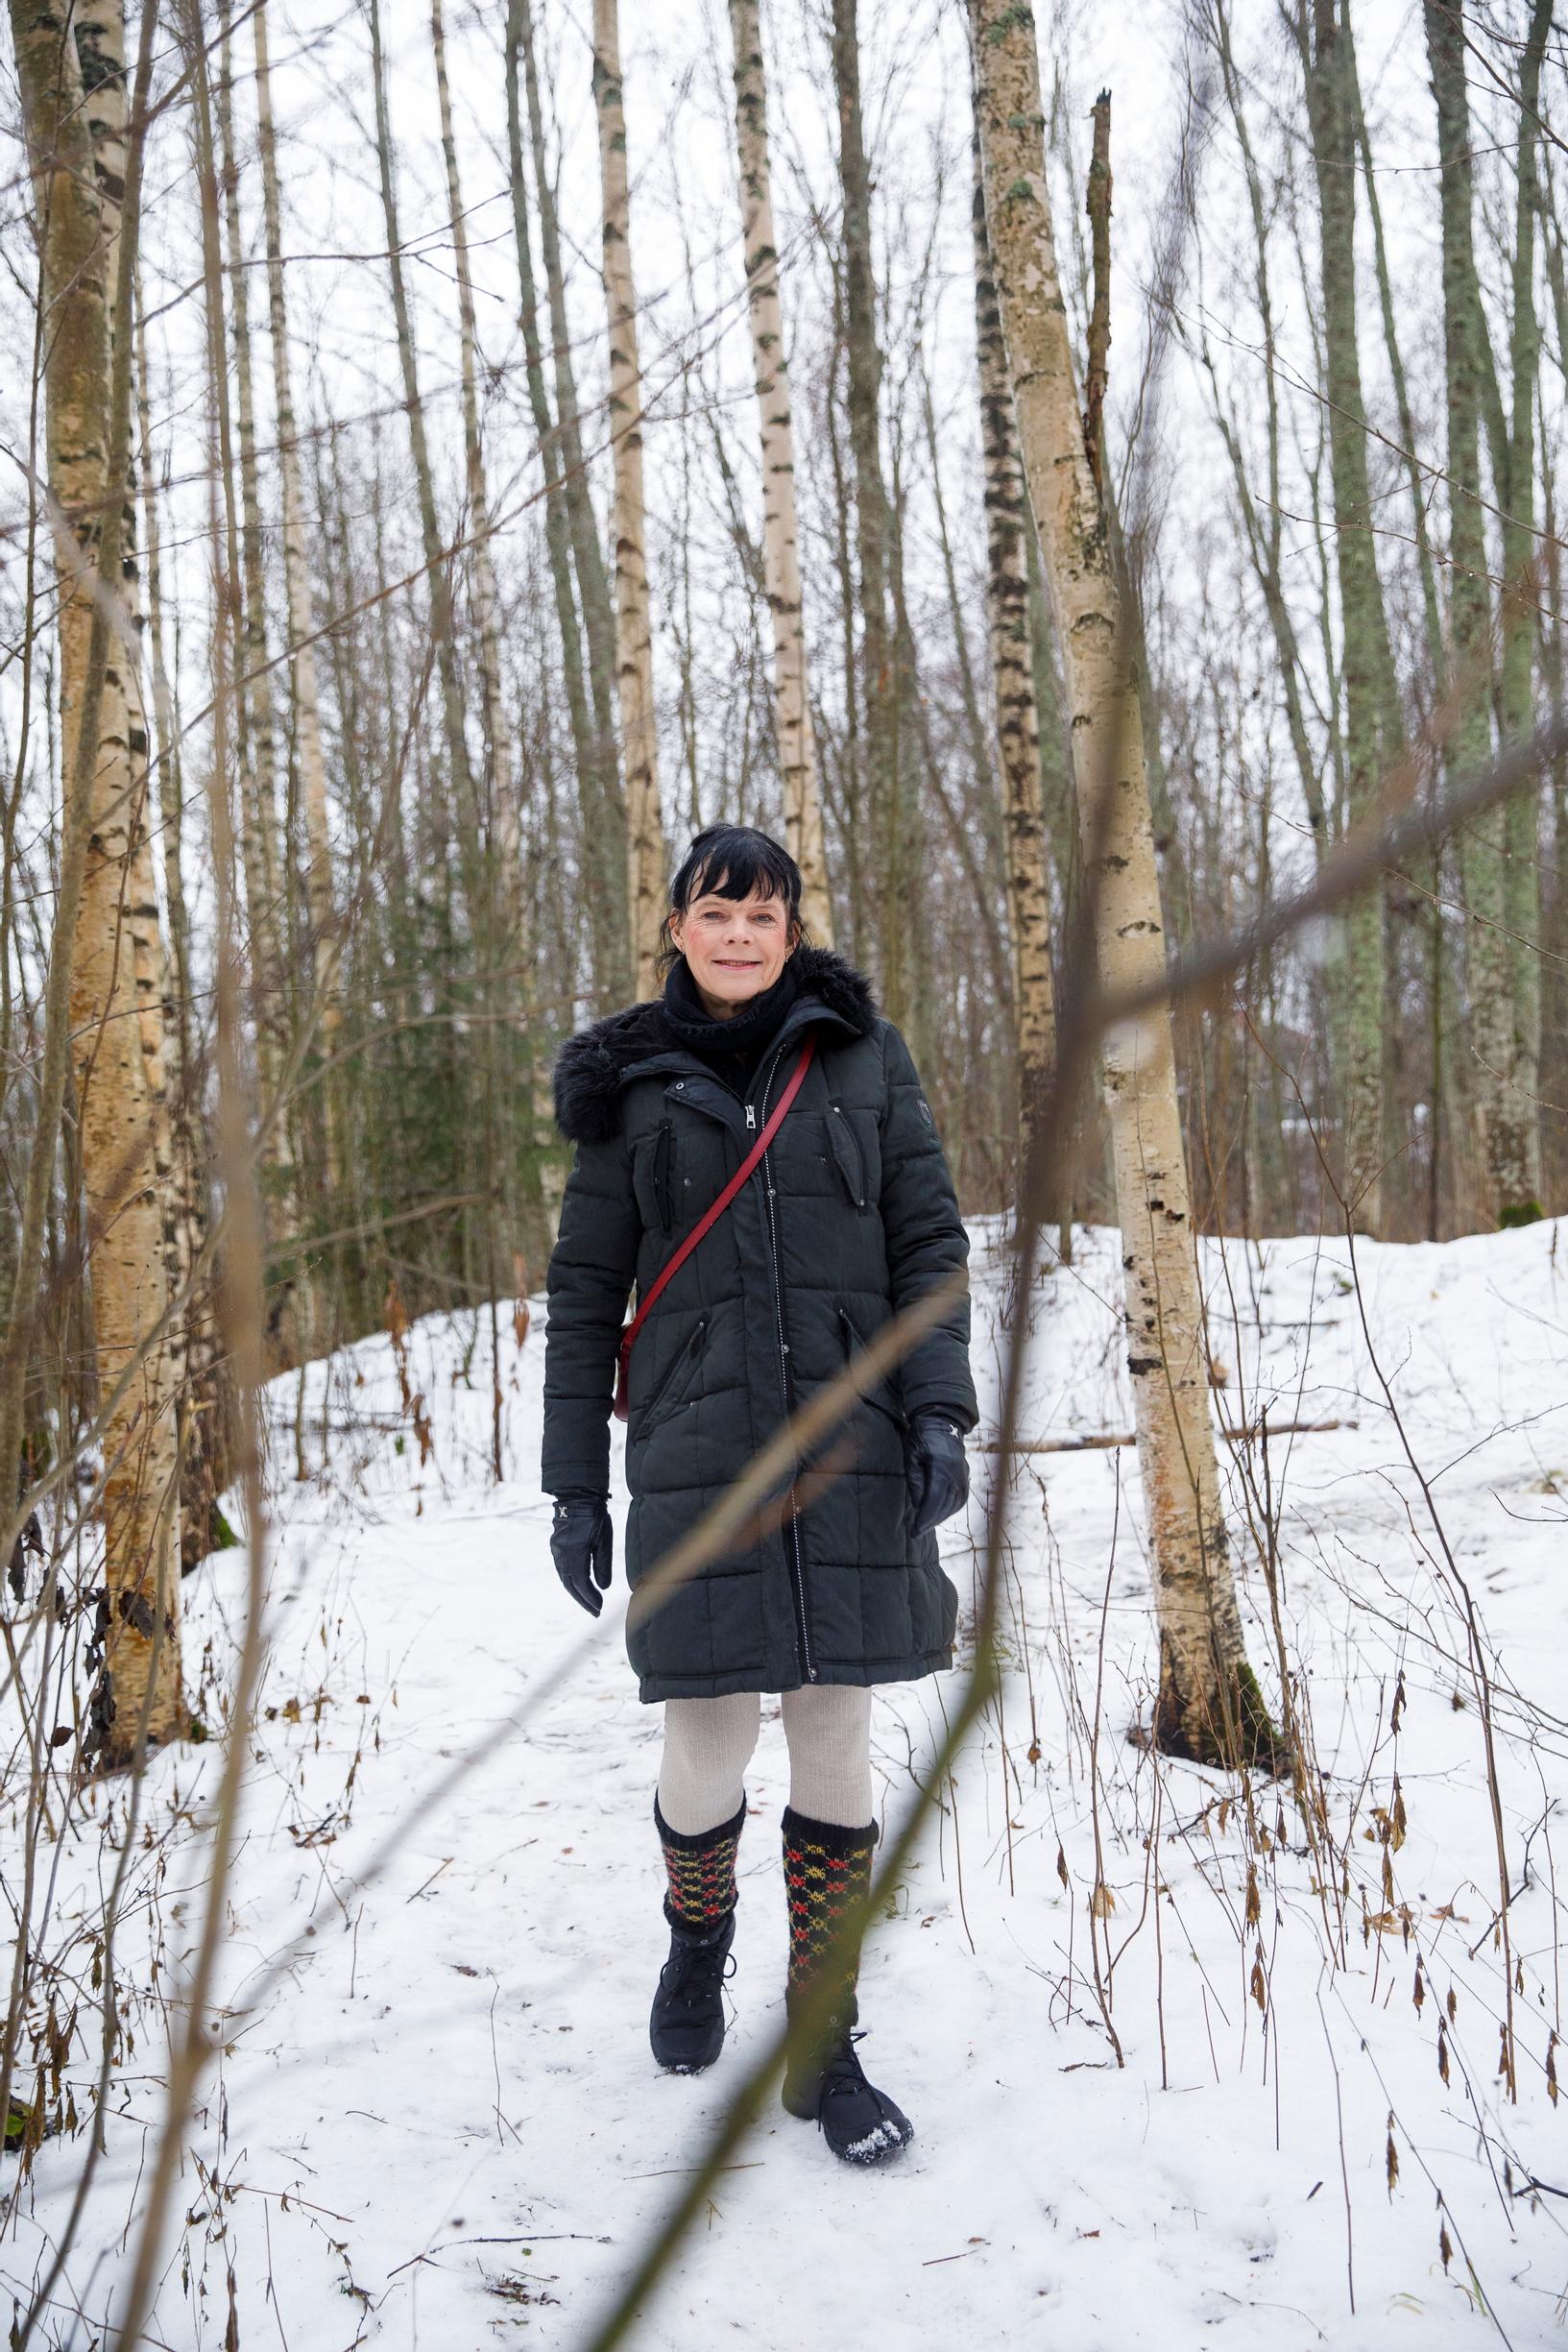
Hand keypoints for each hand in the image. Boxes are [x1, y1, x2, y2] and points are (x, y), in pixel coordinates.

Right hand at [550, 1493, 612, 1614]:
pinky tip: (579, 1585)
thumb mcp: (603, 1541)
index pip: (581, 1583)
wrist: (577, 1496)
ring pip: (565, 1578)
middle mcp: (561, 1555)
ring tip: (589, 1602)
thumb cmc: (594, 1517)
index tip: (599, 1608)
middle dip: (583, 1599)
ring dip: (576, 1591)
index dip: (590, 1598)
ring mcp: (557, 1551)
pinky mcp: (557, 1547)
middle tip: (595, 1611)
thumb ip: (602, 1565)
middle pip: (570, 1584)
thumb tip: (603, 1587)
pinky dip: (571, 1580)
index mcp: (574, 1554)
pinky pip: (563, 1569)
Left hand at [903, 1412, 969, 1537]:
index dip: (926, 1516)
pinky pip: (959, 1499)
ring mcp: (964, 1475)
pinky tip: (936, 1515)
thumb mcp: (911, 1457)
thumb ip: (915, 1481)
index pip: (936, 1497)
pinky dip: (948, 1510)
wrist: (942, 1423)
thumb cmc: (921, 1438)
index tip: (915, 1530)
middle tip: (915, 1532)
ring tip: (923, 1525)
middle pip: (946, 1503)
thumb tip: (918, 1506)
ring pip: (954, 1504)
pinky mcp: (966, 1477)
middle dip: (930, 1521)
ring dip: (939, 1517)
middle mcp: (957, 1472)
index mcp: (942, 1464)